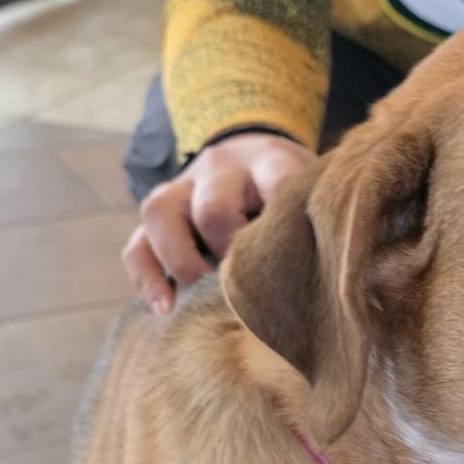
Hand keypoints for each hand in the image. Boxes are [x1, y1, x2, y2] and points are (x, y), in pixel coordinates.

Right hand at [123, 131, 317, 313]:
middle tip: (246, 283)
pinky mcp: (159, 212)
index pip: (275, 185)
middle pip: (212, 208)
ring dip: (180, 262)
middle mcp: (222, 167)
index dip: (278, 228)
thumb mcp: (310, 192)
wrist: (255, 155)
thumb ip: (314, 223)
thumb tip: (327, 283)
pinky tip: (165, 307)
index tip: (289, 265)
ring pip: (160, 213)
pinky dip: (147, 278)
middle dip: (227, 252)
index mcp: (269, 161)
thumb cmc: (292, 192)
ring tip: (199, 296)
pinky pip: (136, 243)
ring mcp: (183, 186)